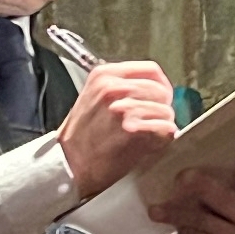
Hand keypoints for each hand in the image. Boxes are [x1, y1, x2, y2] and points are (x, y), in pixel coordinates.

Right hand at [57, 61, 175, 199]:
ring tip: (152, 134)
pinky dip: (163, 137)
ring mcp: (122, 108)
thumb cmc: (80, 136)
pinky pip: (165, 128)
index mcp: (104, 75)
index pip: (151, 69)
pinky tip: (152, 143)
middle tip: (156, 120)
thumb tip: (151, 90)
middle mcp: (113, 87)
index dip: (161, 85)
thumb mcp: (93, 97)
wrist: (69, 163)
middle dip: (163, 107)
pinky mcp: (132, 130)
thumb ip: (120, 88)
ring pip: (165, 110)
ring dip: (163, 124)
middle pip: (160, 90)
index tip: (163, 96)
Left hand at [149, 138, 234, 233]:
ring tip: (156, 209)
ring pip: (201, 218)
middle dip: (200, 185)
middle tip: (181, 175)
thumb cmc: (224, 228)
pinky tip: (175, 226)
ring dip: (176, 211)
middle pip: (222, 196)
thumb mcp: (231, 208)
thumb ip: (225, 186)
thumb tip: (197, 156)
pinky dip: (182, 230)